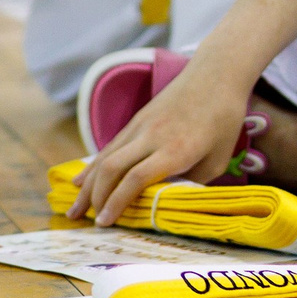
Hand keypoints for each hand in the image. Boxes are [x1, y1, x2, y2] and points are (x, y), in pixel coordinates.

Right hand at [68, 63, 252, 226]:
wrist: (215, 74)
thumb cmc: (223, 119)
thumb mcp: (218, 159)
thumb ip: (191, 182)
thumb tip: (167, 199)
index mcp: (176, 148)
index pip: (136, 178)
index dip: (118, 202)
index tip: (106, 223)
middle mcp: (152, 136)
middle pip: (113, 168)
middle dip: (96, 198)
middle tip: (89, 222)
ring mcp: (140, 126)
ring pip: (106, 157)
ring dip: (88, 186)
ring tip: (74, 210)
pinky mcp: (136, 120)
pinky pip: (110, 147)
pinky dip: (93, 166)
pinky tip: (80, 182)